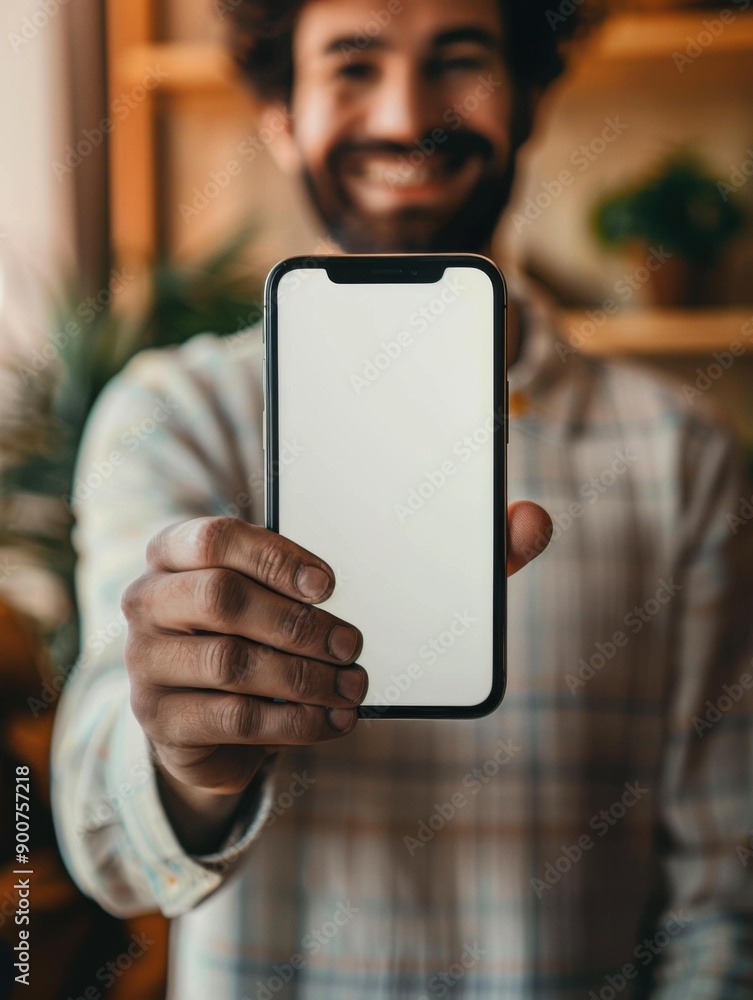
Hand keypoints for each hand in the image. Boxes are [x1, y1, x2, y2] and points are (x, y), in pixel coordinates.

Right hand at [122, 507, 550, 850]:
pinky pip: (231, 721)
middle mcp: (151, 598)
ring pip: (230, 664)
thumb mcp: (333, 589)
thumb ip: (434, 552)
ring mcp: (148, 663)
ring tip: (354, 685)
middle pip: (220, 600)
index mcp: (182, 548)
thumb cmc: (286, 627)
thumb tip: (533, 520)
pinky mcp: (162, 722)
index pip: (215, 535)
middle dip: (299, 624)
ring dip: (304, 677)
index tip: (334, 580)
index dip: (275, 555)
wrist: (219, 708)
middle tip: (355, 642)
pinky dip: (293, 723)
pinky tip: (333, 720)